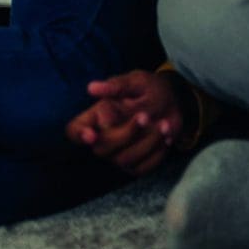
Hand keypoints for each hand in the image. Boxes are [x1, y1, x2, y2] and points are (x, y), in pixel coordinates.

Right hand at [64, 70, 193, 175]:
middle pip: (102, 148)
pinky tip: (166, 136)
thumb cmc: (150, 89)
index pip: (75, 130)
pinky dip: (158, 152)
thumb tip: (92, 88)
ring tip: (164, 124)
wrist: (174, 103)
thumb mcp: (137, 81)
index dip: (79, 135)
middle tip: (146, 116)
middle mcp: (104, 137)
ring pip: (124, 160)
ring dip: (147, 142)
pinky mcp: (135, 165)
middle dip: (127, 133)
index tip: (92, 135)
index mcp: (98, 115)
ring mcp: (118, 154)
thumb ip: (117, 85)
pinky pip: (143, 167)